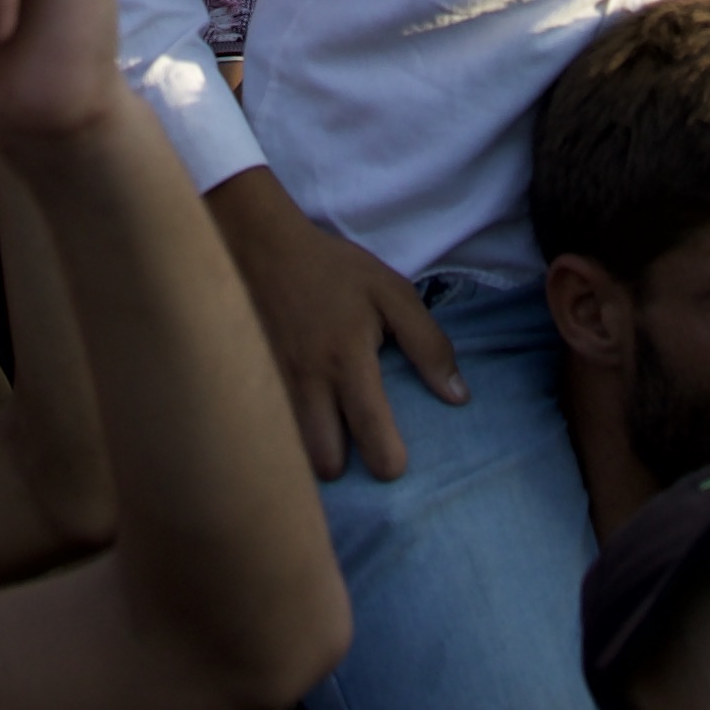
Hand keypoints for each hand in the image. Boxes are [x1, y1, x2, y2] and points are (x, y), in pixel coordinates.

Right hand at [213, 168, 469, 482]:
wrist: (261, 246)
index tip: (395, 463)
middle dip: (342, 463)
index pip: (371, 432)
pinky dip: (285, 437)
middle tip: (353, 444)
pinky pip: (270, 433)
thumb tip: (458, 397)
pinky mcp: (252, 385)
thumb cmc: (333, 271)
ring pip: (293, 453)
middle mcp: (308, 382)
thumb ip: (428, 345)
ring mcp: (274, 387)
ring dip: (311, 453)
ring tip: (325, 434)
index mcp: (348, 361)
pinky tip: (296, 421)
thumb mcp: (392, 293)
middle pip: (324, 462)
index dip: (388, 462)